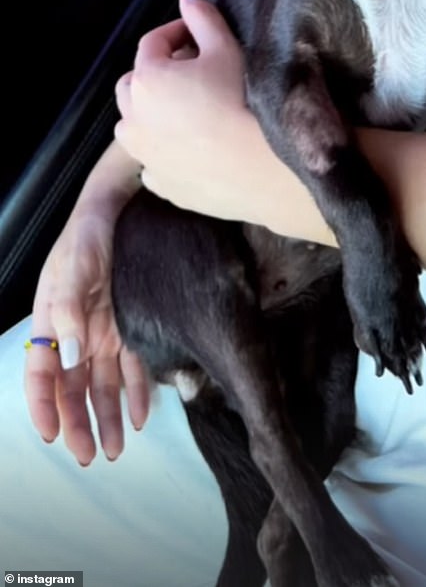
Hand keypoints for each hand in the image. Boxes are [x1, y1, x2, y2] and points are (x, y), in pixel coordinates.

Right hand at [25, 206, 149, 464]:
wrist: (122, 210)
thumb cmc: (88, 234)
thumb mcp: (74, 267)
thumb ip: (69, 310)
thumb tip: (69, 358)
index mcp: (50, 321)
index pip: (40, 372)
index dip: (43, 405)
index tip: (52, 435)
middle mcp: (75, 333)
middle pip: (73, 387)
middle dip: (78, 424)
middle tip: (90, 457)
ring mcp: (103, 331)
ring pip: (102, 384)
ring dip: (107, 418)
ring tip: (117, 450)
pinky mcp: (131, 325)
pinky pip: (134, 366)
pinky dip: (138, 392)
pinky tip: (143, 416)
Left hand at [114, 0, 258, 220]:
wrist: (260, 168)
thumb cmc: (243, 102)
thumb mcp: (226, 49)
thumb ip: (202, 17)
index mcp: (146, 78)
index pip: (154, 42)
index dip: (177, 33)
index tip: (199, 36)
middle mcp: (133, 117)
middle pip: (135, 84)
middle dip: (159, 74)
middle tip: (195, 73)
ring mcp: (143, 154)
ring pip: (136, 124)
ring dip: (154, 113)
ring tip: (189, 111)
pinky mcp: (159, 183)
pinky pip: (153, 160)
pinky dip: (164, 149)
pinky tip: (192, 147)